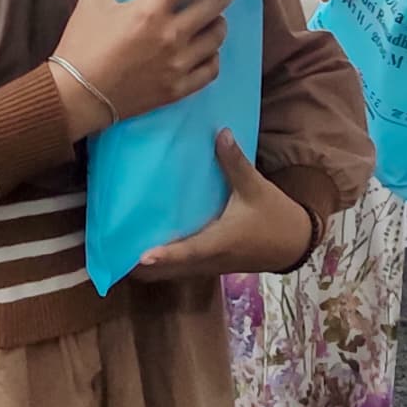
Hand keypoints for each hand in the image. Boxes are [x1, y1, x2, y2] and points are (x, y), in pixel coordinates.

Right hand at [50, 0, 233, 133]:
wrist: (77, 96)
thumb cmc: (82, 45)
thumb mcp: (90, 1)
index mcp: (152, 10)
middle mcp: (173, 35)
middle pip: (215, 4)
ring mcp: (179, 64)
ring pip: (218, 37)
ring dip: (219, 22)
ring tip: (215, 18)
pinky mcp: (178, 88)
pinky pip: (211, 69)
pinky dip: (213, 56)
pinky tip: (207, 51)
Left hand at [136, 130, 318, 280]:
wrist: (294, 242)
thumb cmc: (274, 216)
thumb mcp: (256, 187)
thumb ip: (235, 162)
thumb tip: (220, 133)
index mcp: (219, 242)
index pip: (188, 251)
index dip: (165, 256)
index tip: (140, 257)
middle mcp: (210, 259)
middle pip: (169, 271)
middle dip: (142, 267)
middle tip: (112, 252)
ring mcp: (209, 266)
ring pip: (173, 273)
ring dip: (150, 268)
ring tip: (120, 251)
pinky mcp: (211, 265)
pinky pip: (181, 268)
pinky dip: (164, 263)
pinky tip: (149, 247)